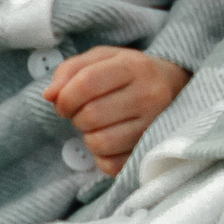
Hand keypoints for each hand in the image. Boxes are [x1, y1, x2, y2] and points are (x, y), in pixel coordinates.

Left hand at [45, 47, 191, 175]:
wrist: (174, 85)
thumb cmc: (129, 72)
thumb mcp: (102, 58)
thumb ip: (70, 70)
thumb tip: (50, 95)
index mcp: (134, 67)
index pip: (87, 82)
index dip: (65, 96)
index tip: (62, 102)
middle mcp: (150, 95)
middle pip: (91, 115)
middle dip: (76, 117)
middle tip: (82, 113)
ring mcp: (155, 126)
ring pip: (101, 143)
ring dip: (88, 137)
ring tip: (98, 127)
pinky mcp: (152, 151)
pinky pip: (112, 165)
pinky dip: (101, 158)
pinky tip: (109, 143)